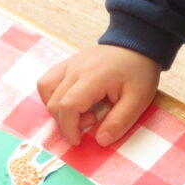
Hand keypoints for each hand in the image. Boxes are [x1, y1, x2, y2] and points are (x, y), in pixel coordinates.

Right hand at [38, 45, 160, 145]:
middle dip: (66, 122)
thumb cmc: (138, 72)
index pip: (68, 106)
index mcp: (93, 78)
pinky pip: (48, 80)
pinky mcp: (67, 63)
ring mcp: (69, 64)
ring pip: (46, 89)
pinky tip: (69, 100)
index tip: (79, 140)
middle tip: (90, 122)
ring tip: (77, 112)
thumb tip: (101, 141)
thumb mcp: (138, 100)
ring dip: (56, 108)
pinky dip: (52, 95)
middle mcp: (75, 69)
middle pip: (54, 102)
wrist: (136, 44)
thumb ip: (119, 121)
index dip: (70, 128)